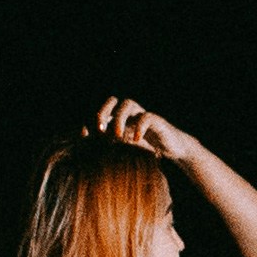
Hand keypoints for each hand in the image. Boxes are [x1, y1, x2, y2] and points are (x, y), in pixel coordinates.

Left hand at [92, 97, 210, 170]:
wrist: (173, 147)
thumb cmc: (147, 148)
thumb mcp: (125, 149)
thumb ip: (110, 147)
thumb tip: (89, 155)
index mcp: (119, 118)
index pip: (101, 112)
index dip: (90, 120)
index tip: (83, 135)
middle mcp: (129, 113)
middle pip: (112, 101)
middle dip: (103, 112)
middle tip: (99, 130)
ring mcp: (142, 115)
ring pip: (128, 104)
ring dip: (119, 118)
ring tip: (118, 136)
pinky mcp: (157, 121)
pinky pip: (147, 117)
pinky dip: (139, 127)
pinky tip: (136, 140)